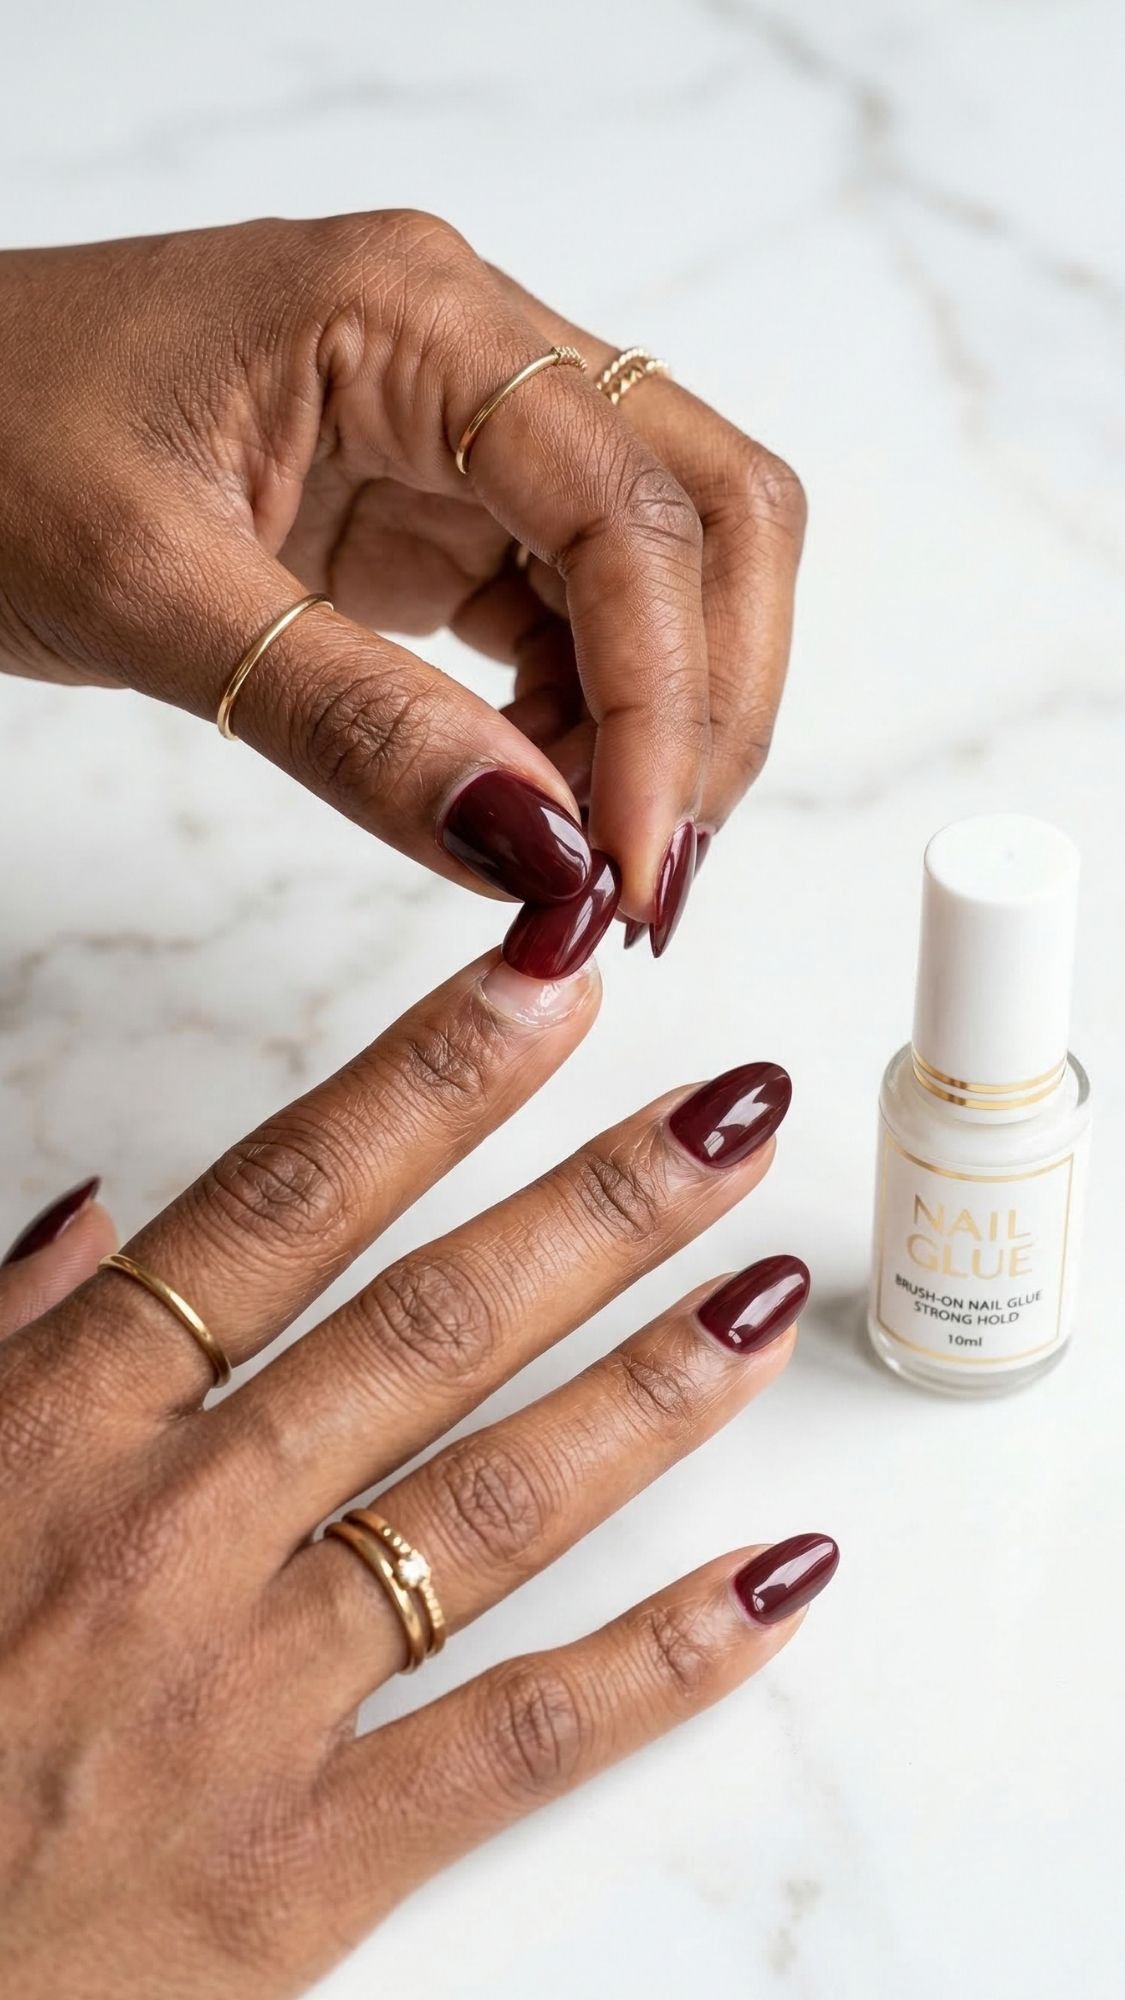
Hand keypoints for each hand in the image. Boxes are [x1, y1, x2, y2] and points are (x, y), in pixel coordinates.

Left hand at [0, 214, 804, 943]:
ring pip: (659, 571)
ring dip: (659, 724)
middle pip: (707, 512)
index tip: (637, 862)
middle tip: (654, 875)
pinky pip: (572, 615)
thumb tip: (532, 850)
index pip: (625, 508)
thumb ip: (352, 723)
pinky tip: (537, 806)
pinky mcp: (439, 506)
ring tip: (589, 862)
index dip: (666, 700)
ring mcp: (463, 428)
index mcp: (410, 315)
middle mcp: (470, 349)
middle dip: (711, 703)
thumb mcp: (148, 591)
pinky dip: (586, 724)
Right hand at [0, 952, 833, 1998]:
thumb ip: (6, 1340)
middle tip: (738, 1110)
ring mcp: (252, 1697)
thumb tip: (101, 1217)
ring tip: (772, 1288)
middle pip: (430, 1326)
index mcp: (64, 1424)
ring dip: (655, 1383)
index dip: (439, 1076)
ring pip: (496, 1501)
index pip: (288, 1200)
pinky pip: (517, 1738)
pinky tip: (781, 1576)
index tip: (557, 980)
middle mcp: (176, 1534)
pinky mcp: (304, 1863)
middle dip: (601, 1204)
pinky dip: (666, 1658)